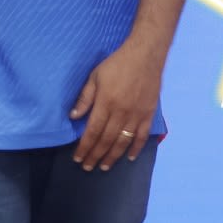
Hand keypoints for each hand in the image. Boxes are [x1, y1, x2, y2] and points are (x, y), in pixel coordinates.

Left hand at [68, 42, 162, 171]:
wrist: (145, 55)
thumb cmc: (117, 64)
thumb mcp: (95, 76)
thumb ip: (85, 98)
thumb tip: (73, 117)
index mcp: (106, 102)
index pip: (93, 131)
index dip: (85, 147)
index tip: (78, 157)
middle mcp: (121, 112)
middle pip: (106, 140)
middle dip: (96, 155)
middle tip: (87, 167)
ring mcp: (136, 114)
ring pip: (123, 142)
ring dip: (112, 157)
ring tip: (104, 167)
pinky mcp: (148, 113)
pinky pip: (142, 136)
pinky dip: (136, 148)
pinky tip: (129, 157)